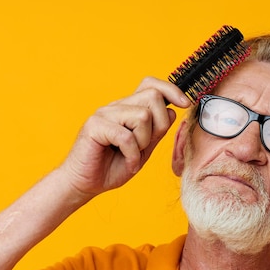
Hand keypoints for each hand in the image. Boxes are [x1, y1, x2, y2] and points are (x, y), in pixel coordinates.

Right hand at [59, 77, 190, 198]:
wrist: (84, 184)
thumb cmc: (112, 167)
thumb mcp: (143, 149)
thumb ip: (157, 131)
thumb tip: (172, 111)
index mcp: (128, 109)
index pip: (151, 85)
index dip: (171, 90)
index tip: (185, 104)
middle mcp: (116, 107)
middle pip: (152, 97)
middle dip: (159, 125)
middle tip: (146, 146)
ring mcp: (104, 114)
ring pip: (142, 115)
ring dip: (143, 142)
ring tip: (133, 155)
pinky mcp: (94, 126)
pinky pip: (126, 136)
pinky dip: (132, 155)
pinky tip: (127, 163)